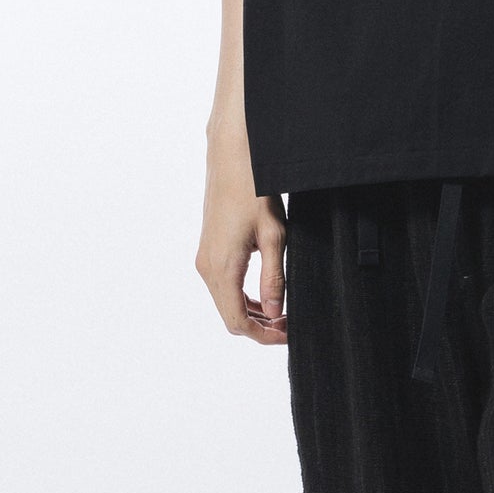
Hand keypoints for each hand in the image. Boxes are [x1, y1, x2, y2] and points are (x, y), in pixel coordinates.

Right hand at [194, 123, 287, 343]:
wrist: (232, 157)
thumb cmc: (255, 191)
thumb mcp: (274, 236)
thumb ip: (274, 279)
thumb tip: (275, 314)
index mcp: (222, 269)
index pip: (238, 322)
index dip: (263, 335)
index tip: (288, 334)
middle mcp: (207, 267)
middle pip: (230, 316)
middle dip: (259, 327)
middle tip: (289, 325)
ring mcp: (205, 257)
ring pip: (225, 301)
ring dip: (251, 312)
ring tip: (281, 313)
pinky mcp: (208, 248)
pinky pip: (222, 285)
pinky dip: (241, 295)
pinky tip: (263, 293)